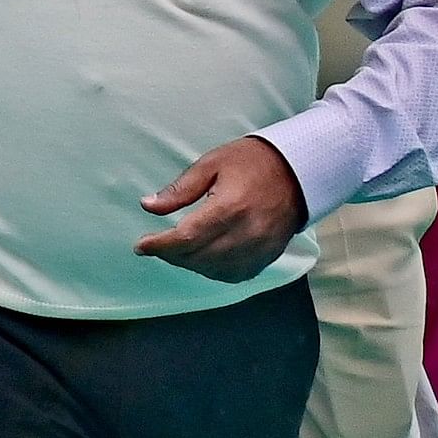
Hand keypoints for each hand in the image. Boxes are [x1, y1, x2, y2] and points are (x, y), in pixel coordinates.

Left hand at [135, 136, 309, 280]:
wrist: (298, 171)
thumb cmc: (251, 162)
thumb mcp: (210, 164)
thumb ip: (179, 190)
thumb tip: (147, 206)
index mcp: (230, 207)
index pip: (187, 237)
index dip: (160, 246)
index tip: (140, 246)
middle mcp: (247, 233)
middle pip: (198, 257)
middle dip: (170, 255)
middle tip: (154, 245)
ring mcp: (260, 249)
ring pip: (214, 270)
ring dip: (190, 264)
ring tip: (175, 250)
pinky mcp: (268, 257)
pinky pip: (234, 275)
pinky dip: (213, 271)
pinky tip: (203, 258)